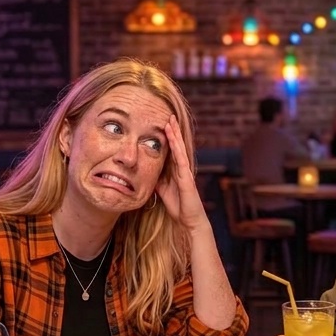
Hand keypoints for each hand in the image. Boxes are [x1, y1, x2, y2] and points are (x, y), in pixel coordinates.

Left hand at [156, 115, 207, 231]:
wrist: (189, 221)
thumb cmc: (178, 207)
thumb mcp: (162, 190)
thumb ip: (157, 179)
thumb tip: (145, 171)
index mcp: (177, 170)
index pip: (172, 150)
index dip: (168, 137)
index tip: (163, 123)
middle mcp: (182, 168)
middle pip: (177, 145)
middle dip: (173, 130)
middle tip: (168, 115)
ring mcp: (186, 172)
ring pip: (180, 149)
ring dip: (175, 134)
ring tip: (171, 120)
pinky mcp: (187, 178)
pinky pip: (181, 159)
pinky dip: (177, 148)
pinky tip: (173, 138)